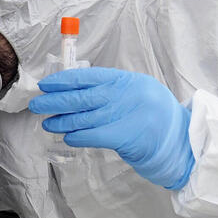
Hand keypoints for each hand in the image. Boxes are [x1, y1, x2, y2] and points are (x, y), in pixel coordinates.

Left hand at [28, 67, 193, 189]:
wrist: (181, 140)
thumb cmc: (154, 115)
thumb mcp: (135, 93)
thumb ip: (109, 90)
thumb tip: (74, 90)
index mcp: (125, 80)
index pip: (87, 77)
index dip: (63, 80)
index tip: (46, 84)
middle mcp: (124, 95)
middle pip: (81, 97)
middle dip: (55, 100)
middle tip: (37, 104)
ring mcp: (124, 115)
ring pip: (83, 117)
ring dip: (62, 121)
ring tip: (48, 122)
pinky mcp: (124, 136)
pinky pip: (92, 135)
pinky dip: (77, 136)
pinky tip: (67, 137)